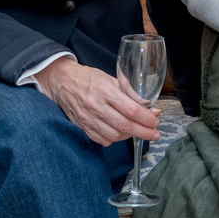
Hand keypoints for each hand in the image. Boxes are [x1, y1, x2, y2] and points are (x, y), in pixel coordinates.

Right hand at [35, 58, 159, 146]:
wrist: (62, 82)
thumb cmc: (89, 78)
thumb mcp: (111, 78)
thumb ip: (130, 92)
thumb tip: (149, 106)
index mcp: (105, 91)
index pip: (131, 109)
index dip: (146, 118)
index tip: (156, 121)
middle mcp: (95, 106)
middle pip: (124, 125)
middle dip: (143, 132)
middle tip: (155, 134)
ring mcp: (87, 118)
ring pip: (114, 135)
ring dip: (130, 136)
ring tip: (138, 131)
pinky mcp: (82, 127)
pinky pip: (102, 139)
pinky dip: (114, 139)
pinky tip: (121, 133)